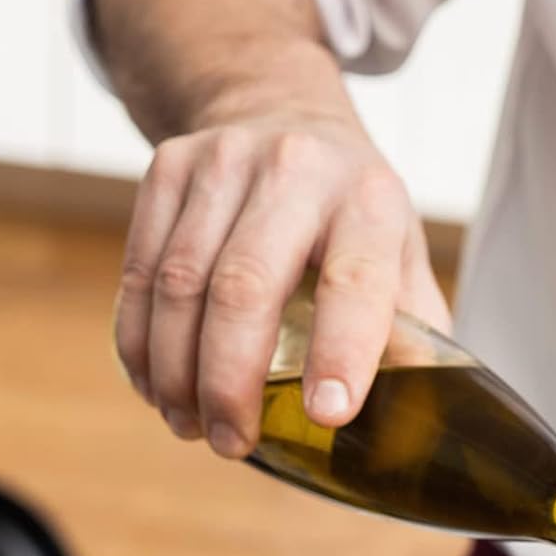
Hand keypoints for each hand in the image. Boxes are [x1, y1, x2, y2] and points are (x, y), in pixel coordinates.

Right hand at [115, 111, 449, 456]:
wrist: (280, 112)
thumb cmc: (352, 214)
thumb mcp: (403, 256)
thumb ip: (414, 334)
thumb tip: (416, 422)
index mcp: (370, 201)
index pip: (354, 280)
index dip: (340, 351)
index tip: (326, 415)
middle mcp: (296, 170)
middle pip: (245, 286)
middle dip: (230, 381)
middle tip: (232, 442)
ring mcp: (223, 162)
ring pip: (180, 283)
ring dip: (177, 371)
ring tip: (192, 426)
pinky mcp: (167, 167)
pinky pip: (139, 270)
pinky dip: (141, 341)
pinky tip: (158, 386)